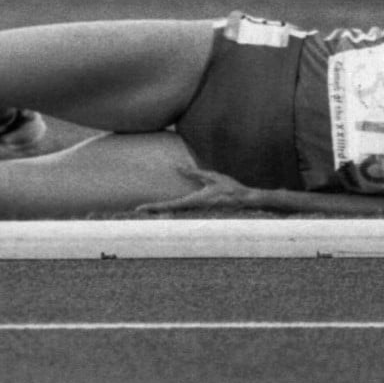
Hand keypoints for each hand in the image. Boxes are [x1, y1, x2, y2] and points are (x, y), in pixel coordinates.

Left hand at [136, 167, 259, 213]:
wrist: (246, 201)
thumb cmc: (230, 188)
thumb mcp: (212, 176)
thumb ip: (194, 173)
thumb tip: (177, 167)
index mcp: (195, 201)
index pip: (169, 205)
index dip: (154, 207)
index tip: (140, 208)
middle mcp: (194, 211)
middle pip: (169, 213)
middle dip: (153, 212)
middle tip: (137, 210)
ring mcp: (197, 215)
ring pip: (175, 216)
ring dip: (162, 213)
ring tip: (147, 210)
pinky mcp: (200, 214)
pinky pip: (183, 215)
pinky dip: (173, 213)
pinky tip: (166, 212)